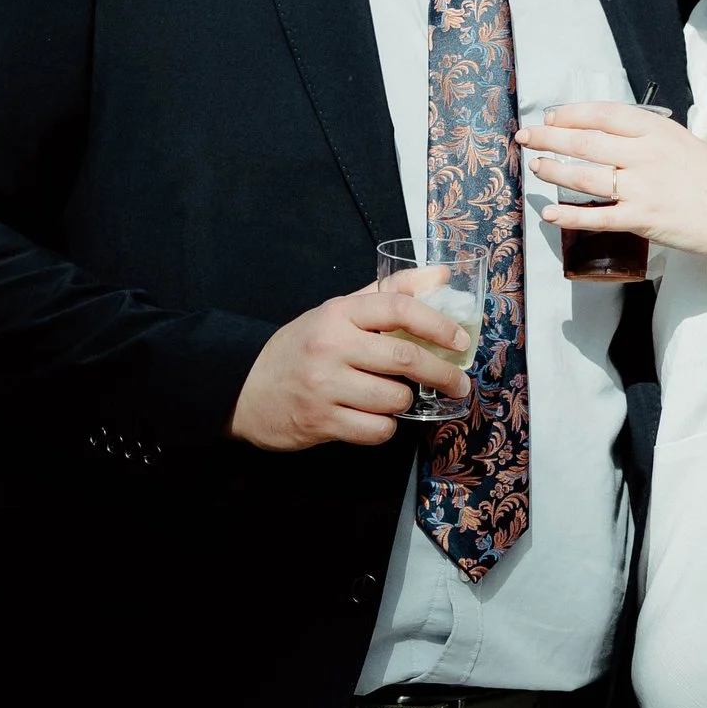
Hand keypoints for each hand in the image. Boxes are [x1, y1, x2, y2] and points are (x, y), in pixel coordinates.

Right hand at [230, 276, 469, 450]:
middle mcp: (331, 346)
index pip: (398, 308)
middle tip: (459, 383)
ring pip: (394, 399)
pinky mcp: (321, 421)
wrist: (245, 389)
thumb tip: (442, 277)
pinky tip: (375, 418)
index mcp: (338, 313)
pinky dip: (385, 427)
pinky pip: (376, 430)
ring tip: (397, 397)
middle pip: (405, 359)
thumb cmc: (301, 348)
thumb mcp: (338, 312)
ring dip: (406, 402)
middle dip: (442, 374)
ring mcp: (324, 385)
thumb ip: (389, 293)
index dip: (438, 324)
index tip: (461, 340)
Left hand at [520, 100, 706, 264]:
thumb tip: (602, 134)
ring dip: (554, 171)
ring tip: (535, 167)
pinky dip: (569, 215)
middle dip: (549, 138)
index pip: (602, 114)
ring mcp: (643, 188)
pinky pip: (598, 217)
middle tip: (525, 138)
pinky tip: (550, 213)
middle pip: (586, 141)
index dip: (570, 114)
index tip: (549, 117)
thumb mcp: (680, 143)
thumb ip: (644, 137)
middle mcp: (646, 155)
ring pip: (585, 176)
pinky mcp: (643, 219)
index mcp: (656, 130)